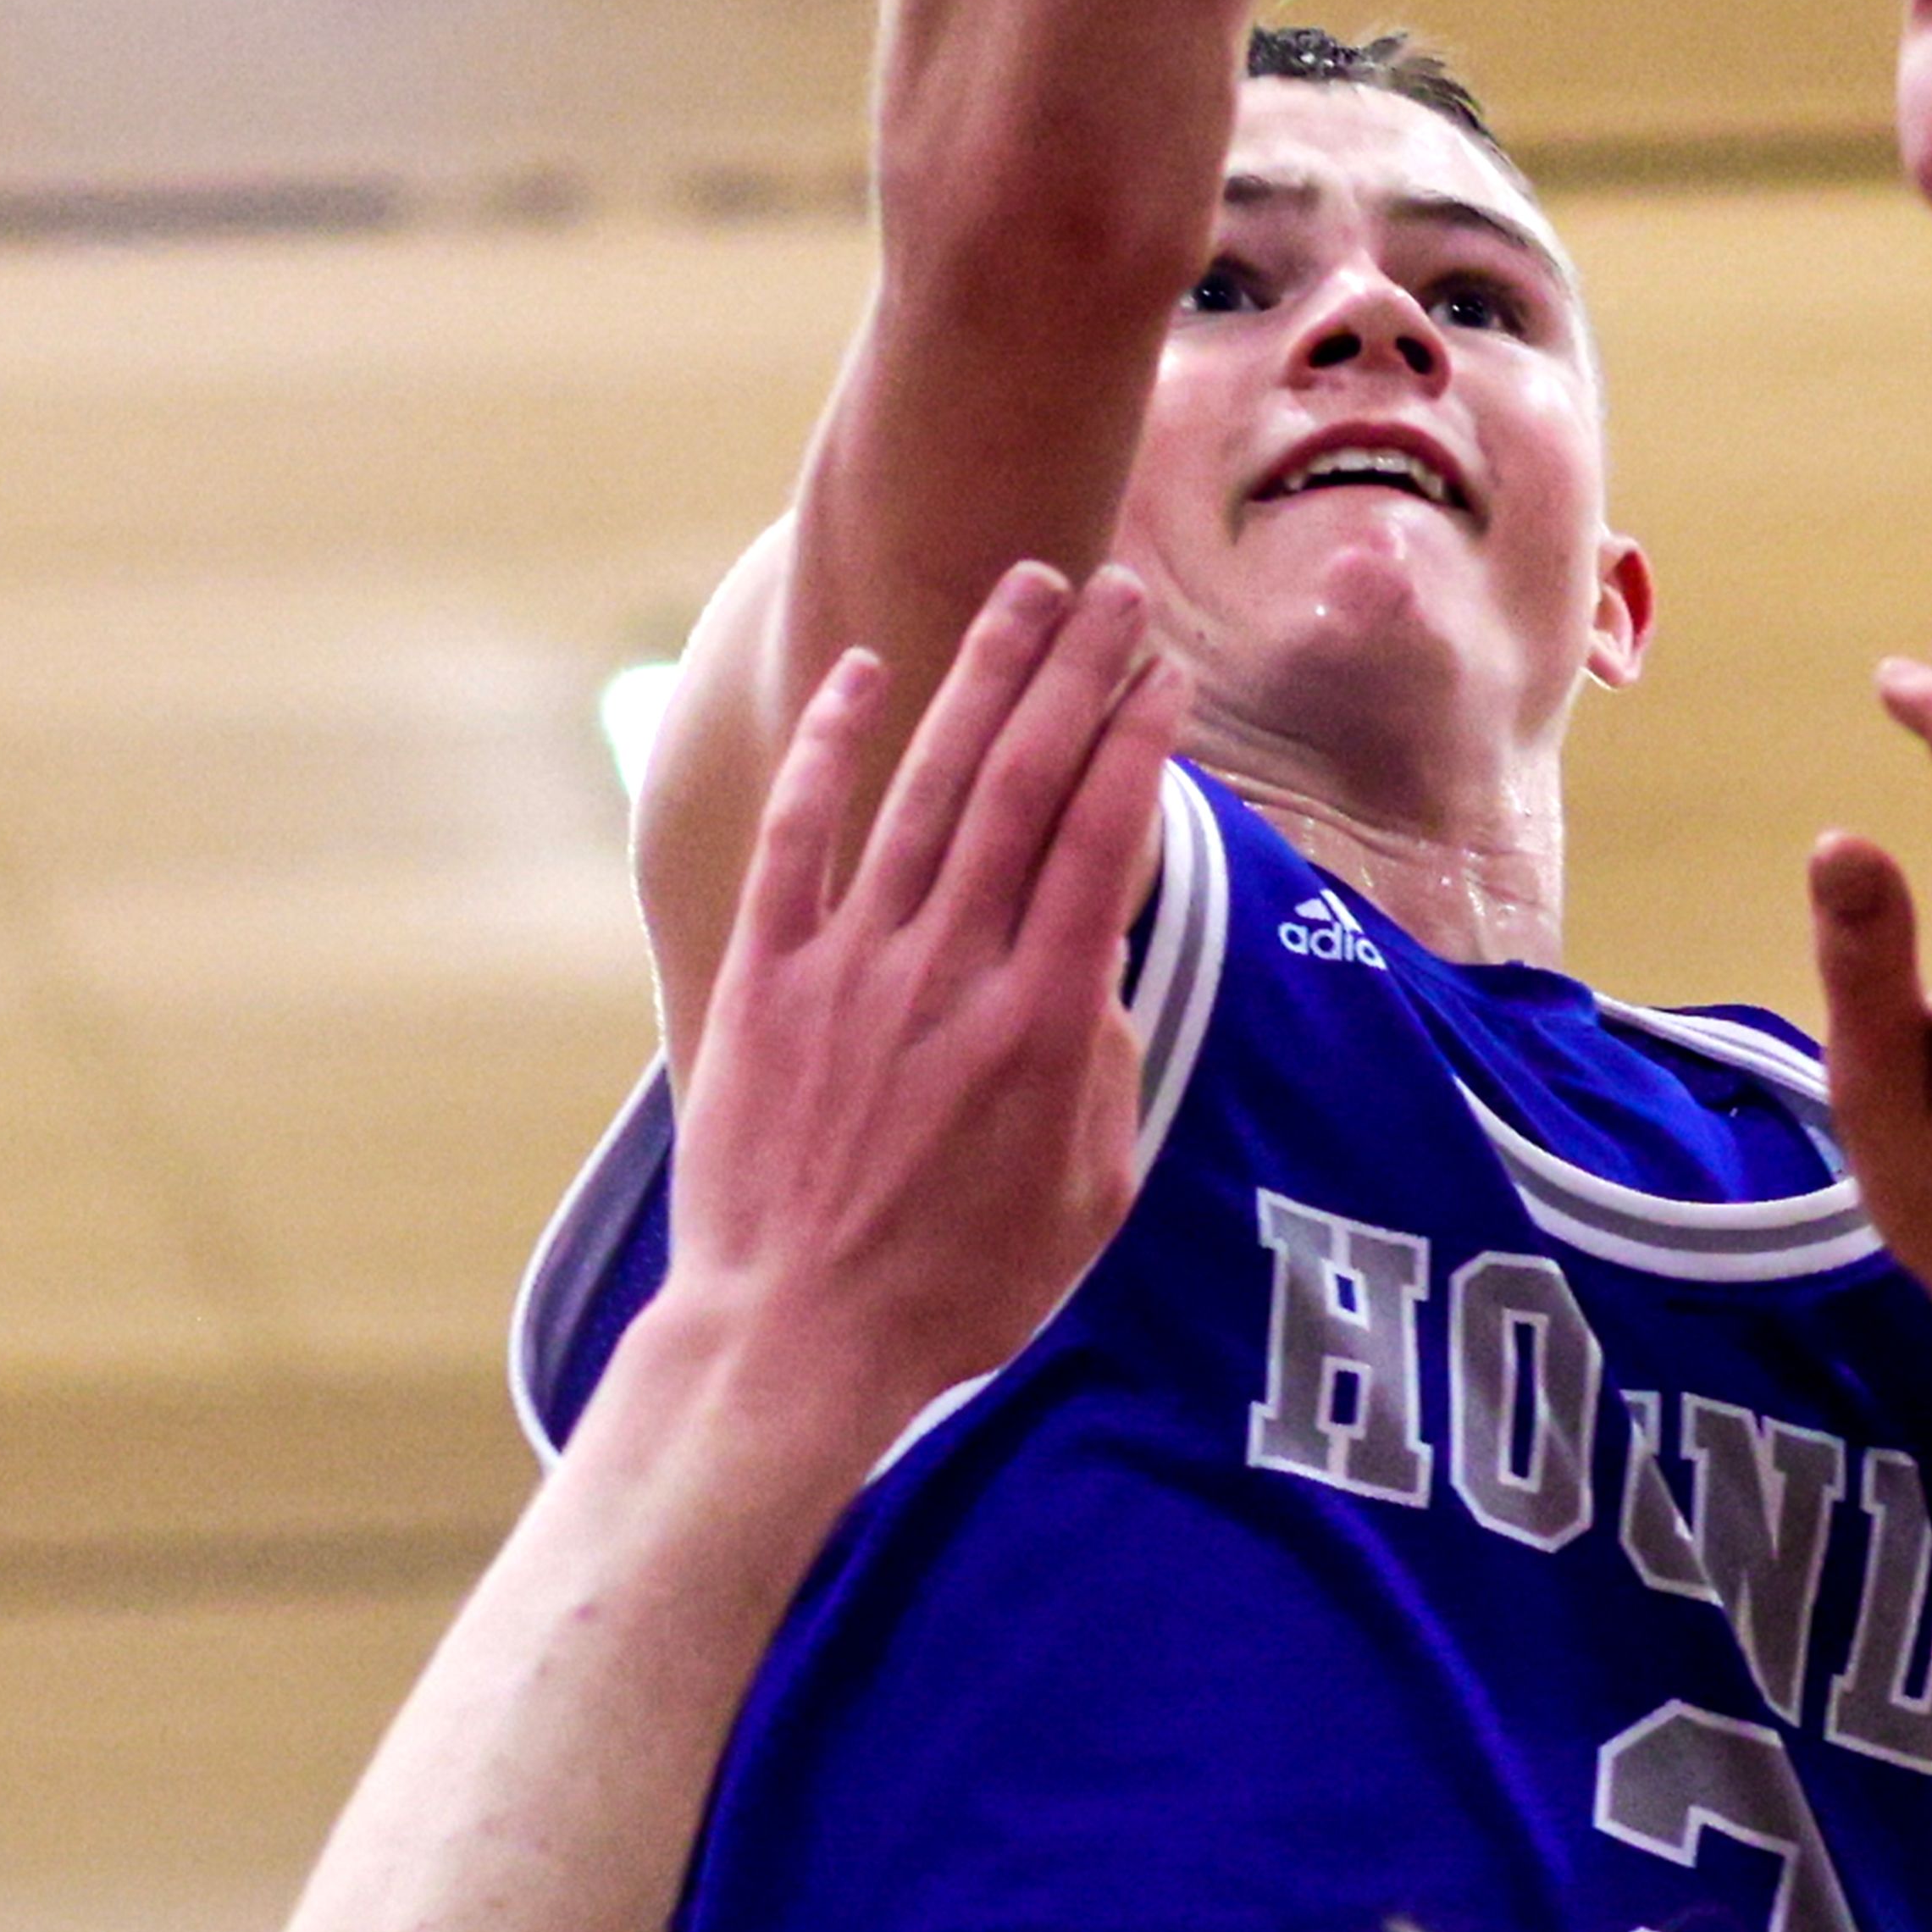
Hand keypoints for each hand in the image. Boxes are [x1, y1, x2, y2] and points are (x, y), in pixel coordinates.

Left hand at [665, 567, 1178, 1472]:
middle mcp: (950, 972)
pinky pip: (797, 839)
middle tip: (1116, 593)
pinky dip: (831, 751)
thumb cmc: (955, 1289)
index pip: (1106, 842)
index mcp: (1043, 1025)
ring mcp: (850, 967)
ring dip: (979, 679)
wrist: (791, 1338)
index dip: (1140, 743)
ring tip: (1022, 594)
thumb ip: (1107, 1070)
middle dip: (1077, 673)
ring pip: (925, 789)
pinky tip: (868, 676)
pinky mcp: (765, 980)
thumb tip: (1099, 974)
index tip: (1167, 676)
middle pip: (1025, 784)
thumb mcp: (1088, 1197)